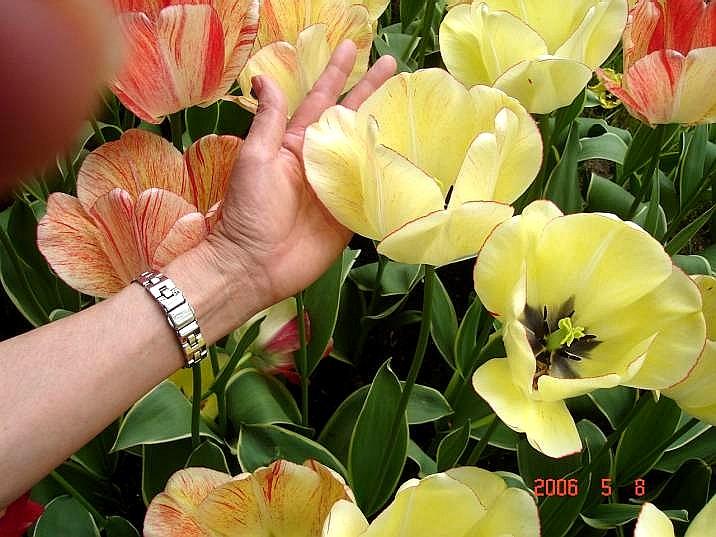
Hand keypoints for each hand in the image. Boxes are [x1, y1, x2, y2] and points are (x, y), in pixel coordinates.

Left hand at [206, 41, 396, 308]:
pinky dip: (389, 174)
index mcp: (295, 143)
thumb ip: (268, 120)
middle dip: (370, 91)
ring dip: (384, 128)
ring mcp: (336, 187)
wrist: (255, 264)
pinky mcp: (349, 214)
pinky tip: (409, 158)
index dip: (337, 74)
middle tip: (394, 65)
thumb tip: (264, 77)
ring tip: (407, 104)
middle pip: (351, 119)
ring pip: (365, 151)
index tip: (354, 47)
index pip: (321, 100)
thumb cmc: (249, 211)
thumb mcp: (255, 158)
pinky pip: (372, 190)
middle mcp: (318, 161)